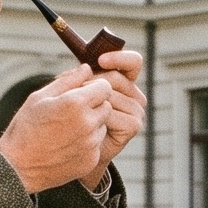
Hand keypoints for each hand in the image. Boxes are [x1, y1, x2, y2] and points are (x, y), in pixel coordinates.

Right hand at [0, 64, 113, 192]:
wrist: (18, 167)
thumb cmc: (25, 128)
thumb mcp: (40, 97)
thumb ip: (68, 80)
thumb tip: (87, 68)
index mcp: (75, 103)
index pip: (105, 87)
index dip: (94, 88)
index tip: (81, 93)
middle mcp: (87, 123)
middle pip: (107, 106)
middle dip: (94, 105)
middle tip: (72, 112)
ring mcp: (91, 143)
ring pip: (103, 125)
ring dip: (92, 124)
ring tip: (67, 130)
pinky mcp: (91, 159)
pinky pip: (97, 144)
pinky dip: (87, 142)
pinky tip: (67, 144)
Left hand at [84, 49, 145, 181]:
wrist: (75, 150)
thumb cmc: (72, 119)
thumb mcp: (73, 94)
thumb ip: (78, 78)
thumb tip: (85, 67)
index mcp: (125, 81)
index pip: (132, 62)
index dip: (119, 58)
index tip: (100, 60)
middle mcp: (134, 95)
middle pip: (116, 78)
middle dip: (91, 83)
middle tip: (71, 93)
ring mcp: (136, 110)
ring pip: (111, 96)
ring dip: (90, 102)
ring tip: (75, 112)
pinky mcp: (134, 125)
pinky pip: (112, 113)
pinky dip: (98, 118)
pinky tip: (90, 126)